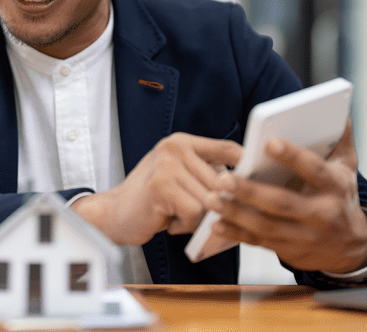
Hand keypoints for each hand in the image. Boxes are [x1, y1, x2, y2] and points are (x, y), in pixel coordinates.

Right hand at [71, 132, 241, 244]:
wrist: (113, 214)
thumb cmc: (150, 200)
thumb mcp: (180, 177)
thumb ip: (207, 174)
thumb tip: (248, 185)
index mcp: (182, 142)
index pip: (228, 149)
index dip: (246, 167)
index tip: (254, 184)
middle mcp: (174, 148)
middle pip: (223, 180)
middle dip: (216, 205)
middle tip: (195, 214)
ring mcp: (166, 165)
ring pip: (210, 199)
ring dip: (197, 217)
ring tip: (176, 215)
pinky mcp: (161, 186)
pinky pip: (194, 212)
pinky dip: (185, 225)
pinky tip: (168, 221)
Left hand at [204, 118, 366, 272]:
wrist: (352, 248)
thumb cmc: (341, 197)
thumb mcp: (347, 168)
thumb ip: (341, 138)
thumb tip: (341, 109)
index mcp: (335, 187)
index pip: (315, 170)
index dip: (293, 157)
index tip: (269, 142)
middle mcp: (320, 214)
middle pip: (283, 203)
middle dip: (251, 192)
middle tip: (223, 179)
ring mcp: (303, 235)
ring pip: (266, 225)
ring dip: (236, 213)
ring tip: (212, 199)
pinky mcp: (287, 249)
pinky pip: (258, 242)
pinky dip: (236, 234)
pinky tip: (215, 224)